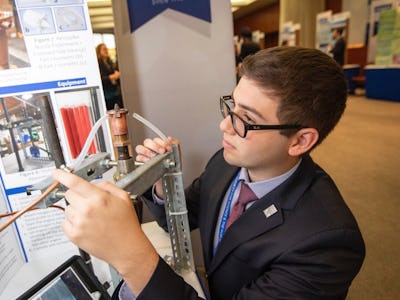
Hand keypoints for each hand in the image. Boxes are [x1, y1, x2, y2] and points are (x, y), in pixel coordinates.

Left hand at [52, 170, 158, 294]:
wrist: (127, 247)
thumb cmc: (126, 225)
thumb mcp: (123, 198)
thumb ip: (107, 186)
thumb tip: (93, 183)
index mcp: (99, 198)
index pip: (74, 182)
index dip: (62, 175)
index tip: (56, 173)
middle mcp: (87, 210)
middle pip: (68, 194)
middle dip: (77, 195)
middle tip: (88, 203)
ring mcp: (79, 223)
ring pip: (67, 208)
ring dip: (75, 210)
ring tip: (91, 217)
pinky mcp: (74, 235)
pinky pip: (64, 222)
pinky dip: (72, 222)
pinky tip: (86, 226)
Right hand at [135, 137, 177, 197]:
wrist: (167, 176)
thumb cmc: (170, 164)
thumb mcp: (176, 153)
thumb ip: (174, 144)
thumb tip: (170, 138)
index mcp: (158, 144)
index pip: (156, 139)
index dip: (162, 142)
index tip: (167, 147)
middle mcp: (150, 148)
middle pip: (147, 142)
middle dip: (155, 146)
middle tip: (162, 151)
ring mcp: (144, 155)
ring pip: (140, 148)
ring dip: (147, 151)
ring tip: (154, 156)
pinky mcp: (140, 162)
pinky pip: (138, 157)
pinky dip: (143, 158)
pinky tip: (149, 161)